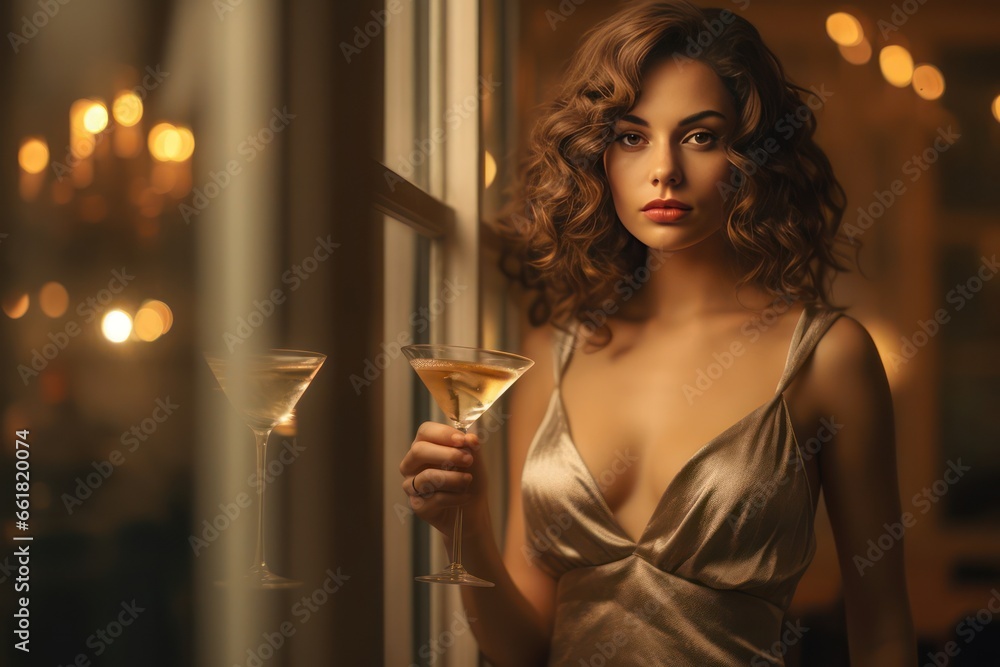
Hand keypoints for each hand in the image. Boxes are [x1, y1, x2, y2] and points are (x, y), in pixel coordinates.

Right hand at [399, 421, 486, 538]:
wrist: (474, 510)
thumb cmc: (470, 479)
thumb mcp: (475, 459)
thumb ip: (471, 446)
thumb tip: (470, 437)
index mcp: (425, 446)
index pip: (425, 431)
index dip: (443, 434)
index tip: (462, 440)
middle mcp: (412, 464)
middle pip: (419, 451)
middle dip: (447, 454)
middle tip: (469, 460)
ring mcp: (412, 486)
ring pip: (426, 477)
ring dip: (453, 478)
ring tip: (468, 480)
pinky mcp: (418, 506)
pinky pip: (435, 498)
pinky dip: (455, 497)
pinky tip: (465, 497)